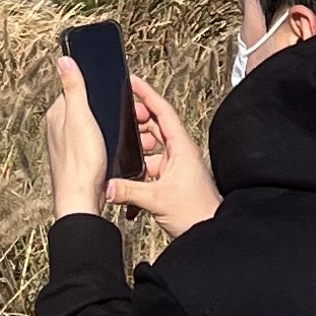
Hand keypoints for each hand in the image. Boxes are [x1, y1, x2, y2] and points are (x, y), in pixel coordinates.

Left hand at [44, 55, 117, 221]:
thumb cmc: (81, 162)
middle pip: (89, 108)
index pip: (78, 89)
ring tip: (129, 132)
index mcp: (57, 115)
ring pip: (95, 126)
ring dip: (112, 127)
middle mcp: (59, 129)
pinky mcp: (81, 159)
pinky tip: (118, 148)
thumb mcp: (80, 118)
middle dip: (109, 109)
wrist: (82, 202)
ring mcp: (70, 146)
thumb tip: (64, 60)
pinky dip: (110, 142)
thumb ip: (73, 88)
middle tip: (131, 115)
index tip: (119, 93)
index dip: (99, 89)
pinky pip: (99, 142)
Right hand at [109, 71, 219, 238]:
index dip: (147, 94)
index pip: (163, 111)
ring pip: (152, 149)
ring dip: (136, 150)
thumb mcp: (156, 200)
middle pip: (156, 127)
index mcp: (182, 147)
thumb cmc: (195, 213)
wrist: (209, 234)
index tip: (132, 81)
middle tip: (119, 118)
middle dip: (137, 122)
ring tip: (119, 151)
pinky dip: (139, 171)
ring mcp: (177, 167)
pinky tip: (127, 181)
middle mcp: (180, 153)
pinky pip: (152, 168)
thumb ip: (128, 191)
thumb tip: (106, 186)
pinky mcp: (172, 181)